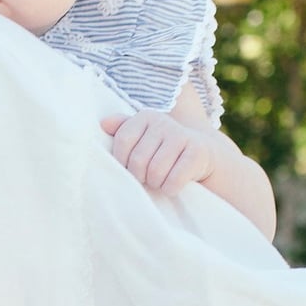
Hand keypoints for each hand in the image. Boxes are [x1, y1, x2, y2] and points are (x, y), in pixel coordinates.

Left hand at [101, 108, 218, 195]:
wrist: (202, 155)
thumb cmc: (163, 150)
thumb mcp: (143, 137)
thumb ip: (123, 129)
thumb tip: (103, 123)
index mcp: (146, 116)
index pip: (123, 140)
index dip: (122, 162)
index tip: (129, 169)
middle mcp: (164, 122)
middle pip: (138, 160)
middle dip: (140, 177)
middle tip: (147, 178)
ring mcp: (182, 136)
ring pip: (155, 172)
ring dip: (155, 184)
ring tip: (159, 181)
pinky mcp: (197, 152)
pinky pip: (174, 180)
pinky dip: (170, 189)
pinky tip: (172, 186)